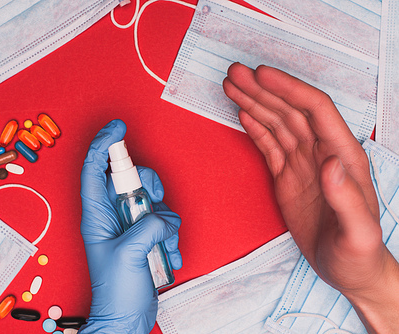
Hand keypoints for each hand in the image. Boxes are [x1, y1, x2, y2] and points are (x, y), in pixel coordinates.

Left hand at [79, 119, 181, 333]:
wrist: (126, 319)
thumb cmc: (115, 293)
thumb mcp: (128, 256)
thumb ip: (146, 228)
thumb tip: (161, 217)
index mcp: (96, 215)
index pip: (94, 169)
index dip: (103, 144)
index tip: (118, 128)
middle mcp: (112, 216)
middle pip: (129, 178)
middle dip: (148, 185)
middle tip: (154, 200)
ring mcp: (130, 225)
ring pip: (152, 200)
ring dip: (165, 220)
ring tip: (162, 245)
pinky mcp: (145, 236)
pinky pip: (164, 221)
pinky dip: (171, 236)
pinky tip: (167, 256)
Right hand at [223, 63, 398, 331]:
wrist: (349, 272)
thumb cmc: (359, 255)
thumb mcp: (359, 234)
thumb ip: (347, 197)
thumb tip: (330, 163)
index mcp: (343, 157)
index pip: (315, 111)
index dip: (288, 90)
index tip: (262, 75)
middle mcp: (322, 154)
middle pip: (290, 111)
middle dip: (262, 90)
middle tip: (235, 73)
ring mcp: (303, 164)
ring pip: (276, 124)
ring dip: (254, 103)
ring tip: (232, 85)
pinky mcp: (288, 177)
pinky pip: (270, 145)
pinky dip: (255, 128)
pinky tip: (244, 113)